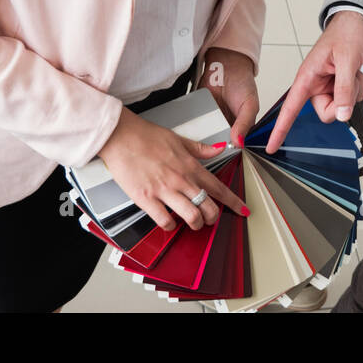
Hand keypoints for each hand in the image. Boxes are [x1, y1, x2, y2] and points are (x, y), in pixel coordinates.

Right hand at [97, 107, 247, 231]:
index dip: (233, 201)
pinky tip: (169, 223)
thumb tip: (219, 148)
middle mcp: (180, 179)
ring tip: (192, 223)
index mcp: (190, 165)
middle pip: (208, 206)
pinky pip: (164, 220)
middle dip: (213, 217)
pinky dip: (170, 226)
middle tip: (210, 219)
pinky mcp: (146, 198)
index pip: (218, 187)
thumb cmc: (146, 136)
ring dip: (195, 224)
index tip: (242, 209)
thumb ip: (200, 149)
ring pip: (191, 216)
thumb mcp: (179, 139)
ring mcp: (164, 190)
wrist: (121, 136)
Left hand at [198, 47, 259, 147]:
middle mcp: (226, 125)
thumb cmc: (243, 83)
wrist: (226, 64)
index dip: (228, 151)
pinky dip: (191, 126)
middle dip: (212, 147)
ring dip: (200, 138)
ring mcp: (212, 119)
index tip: (222, 155)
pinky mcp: (201, 112)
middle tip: (206, 151)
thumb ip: (245, 124)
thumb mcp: (249, 105)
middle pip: (217, 142)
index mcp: (240, 127)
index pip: (234, 144)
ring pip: (204, 135)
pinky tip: (187, 132)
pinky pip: (195, 122)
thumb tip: (239, 142)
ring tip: (195, 145)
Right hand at [267, 10, 362, 153]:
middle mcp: (314, 85)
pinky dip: (357, 89)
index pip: (290, 108)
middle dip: (342, 101)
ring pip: (340, 108)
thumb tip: (342, 115)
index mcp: (306, 77)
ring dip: (352, 92)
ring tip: (352, 71)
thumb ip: (343, 89)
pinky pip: (349, 101)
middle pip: (326, 113)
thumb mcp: (347, 60)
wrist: (357, 23)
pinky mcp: (337, 86)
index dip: (280, 129)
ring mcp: (326, 86)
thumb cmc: (346, 34)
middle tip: (350, 79)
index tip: (272, 147)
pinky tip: (355, 73)